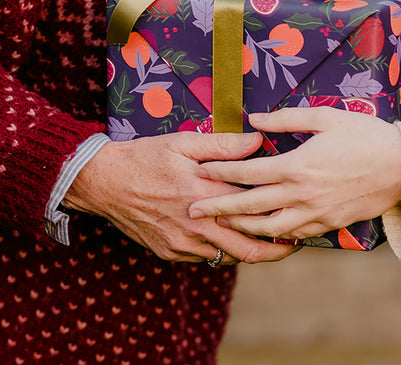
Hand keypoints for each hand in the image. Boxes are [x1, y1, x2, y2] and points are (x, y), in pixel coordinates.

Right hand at [64, 131, 298, 263]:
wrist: (103, 183)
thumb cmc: (145, 158)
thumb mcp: (183, 143)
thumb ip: (223, 145)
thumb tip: (258, 141)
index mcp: (203, 194)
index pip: (252, 208)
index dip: (278, 211)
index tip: (297, 212)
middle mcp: (196, 225)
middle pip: (248, 249)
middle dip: (277, 250)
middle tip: (296, 243)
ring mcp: (182, 244)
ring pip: (229, 258)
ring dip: (251, 251)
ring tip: (271, 242)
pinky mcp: (170, 253)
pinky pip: (206, 260)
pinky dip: (224, 252)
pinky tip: (233, 239)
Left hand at [188, 107, 400, 239]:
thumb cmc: (366, 137)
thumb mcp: (327, 118)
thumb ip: (287, 119)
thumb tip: (255, 120)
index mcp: (297, 166)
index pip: (247, 172)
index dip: (220, 172)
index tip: (200, 171)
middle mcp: (301, 195)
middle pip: (249, 206)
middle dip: (217, 208)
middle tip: (192, 210)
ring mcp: (315, 214)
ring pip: (268, 228)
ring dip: (240, 227)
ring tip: (220, 225)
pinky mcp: (328, 225)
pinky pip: (293, 236)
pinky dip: (273, 236)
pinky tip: (261, 233)